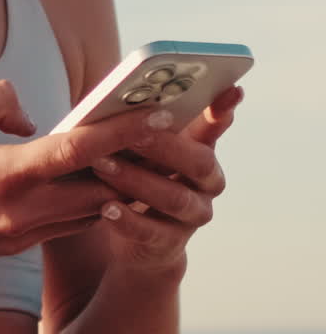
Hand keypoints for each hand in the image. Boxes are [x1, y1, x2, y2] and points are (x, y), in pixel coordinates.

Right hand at [0, 79, 174, 291]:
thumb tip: (32, 118)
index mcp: (6, 174)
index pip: (78, 151)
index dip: (123, 132)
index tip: (158, 115)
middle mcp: (23, 209)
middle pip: (101, 186)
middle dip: (138, 162)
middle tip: (170, 134)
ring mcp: (26, 233)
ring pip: (93, 210)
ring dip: (122, 185)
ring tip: (151, 155)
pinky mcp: (23, 246)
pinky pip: (74, 222)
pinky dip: (96, 202)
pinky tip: (112, 180)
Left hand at [89, 85, 243, 273]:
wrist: (138, 239)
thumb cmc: (138, 177)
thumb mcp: (142, 149)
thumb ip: (142, 125)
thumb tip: (124, 95)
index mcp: (202, 151)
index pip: (216, 125)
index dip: (224, 110)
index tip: (231, 89)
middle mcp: (207, 183)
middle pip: (199, 163)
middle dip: (165, 147)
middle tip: (132, 133)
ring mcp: (193, 216)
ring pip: (174, 197)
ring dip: (136, 180)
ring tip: (103, 165)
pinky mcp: (170, 244)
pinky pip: (152, 232)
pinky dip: (128, 219)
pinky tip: (106, 208)